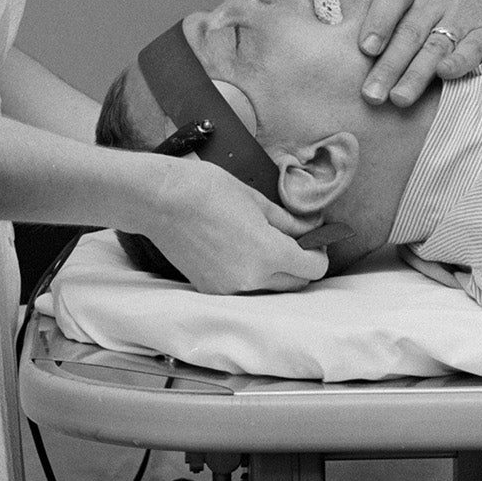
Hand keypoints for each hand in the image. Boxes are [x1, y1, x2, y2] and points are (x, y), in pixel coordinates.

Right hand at [149, 157, 329, 293]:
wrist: (161, 201)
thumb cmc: (208, 190)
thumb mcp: (256, 200)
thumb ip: (287, 222)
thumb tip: (308, 230)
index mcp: (267, 254)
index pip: (312, 269)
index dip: (319, 253)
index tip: (316, 240)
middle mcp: (250, 280)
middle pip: (294, 284)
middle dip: (301, 265)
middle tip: (297, 242)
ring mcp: (228, 289)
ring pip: (269, 290)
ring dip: (277, 273)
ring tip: (267, 245)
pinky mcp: (210, 290)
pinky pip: (243, 290)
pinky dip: (251, 276)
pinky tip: (242, 252)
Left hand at [355, 0, 481, 107]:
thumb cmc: (428, 3)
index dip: (378, 21)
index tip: (364, 48)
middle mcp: (434, 0)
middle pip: (410, 32)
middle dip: (390, 64)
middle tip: (371, 94)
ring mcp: (460, 17)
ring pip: (436, 45)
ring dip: (417, 73)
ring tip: (399, 99)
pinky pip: (471, 48)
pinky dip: (459, 62)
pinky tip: (445, 74)